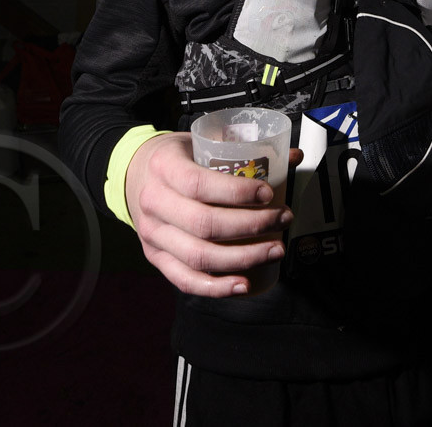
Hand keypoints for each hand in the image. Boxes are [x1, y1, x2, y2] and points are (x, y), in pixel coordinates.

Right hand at [124, 133, 297, 297]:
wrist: (135, 174)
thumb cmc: (180, 159)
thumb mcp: (201, 142)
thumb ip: (244, 149)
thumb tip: (295, 157)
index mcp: (163, 166)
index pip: (199, 184)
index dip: (236, 192)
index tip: (268, 193)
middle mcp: (152, 201)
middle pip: (204, 224)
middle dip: (251, 225)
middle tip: (283, 218)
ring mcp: (151, 234)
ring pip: (198, 256)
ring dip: (243, 258)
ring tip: (275, 249)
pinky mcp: (155, 257)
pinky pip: (185, 280)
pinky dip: (216, 287)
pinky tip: (244, 283)